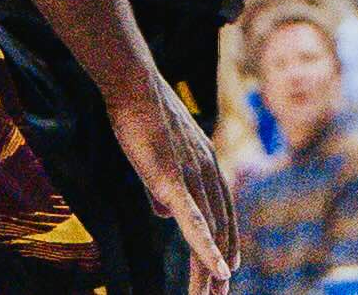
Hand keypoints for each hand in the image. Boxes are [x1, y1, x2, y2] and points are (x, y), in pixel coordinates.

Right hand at [109, 79, 241, 294]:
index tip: (226, 271)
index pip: (220, 212)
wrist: (132, 85)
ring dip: (210, 269)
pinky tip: (218, 272)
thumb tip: (164, 216)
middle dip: (219, 265)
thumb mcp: (157, 155)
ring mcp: (193, 176)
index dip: (225, 241)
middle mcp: (208, 171)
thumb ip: (163, 187)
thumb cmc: (139, 114)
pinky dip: (209, 249)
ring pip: (208, 233)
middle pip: (219, 228)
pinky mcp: (174, 181)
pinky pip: (195, 223)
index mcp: (206, 163)